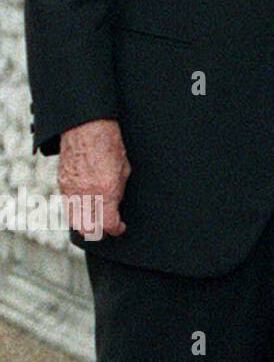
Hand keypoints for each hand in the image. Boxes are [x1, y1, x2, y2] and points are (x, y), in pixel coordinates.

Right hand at [58, 118, 129, 239]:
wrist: (85, 129)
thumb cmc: (109, 146)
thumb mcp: (123, 170)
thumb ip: (118, 191)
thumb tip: (115, 204)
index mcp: (105, 192)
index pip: (108, 225)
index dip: (117, 229)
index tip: (120, 227)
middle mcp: (86, 195)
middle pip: (88, 230)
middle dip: (99, 232)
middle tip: (107, 226)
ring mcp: (71, 191)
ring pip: (75, 221)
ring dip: (86, 224)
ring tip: (96, 218)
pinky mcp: (62, 184)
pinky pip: (68, 205)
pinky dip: (76, 210)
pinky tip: (85, 206)